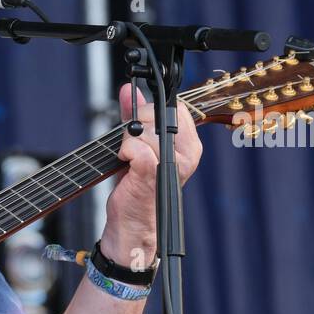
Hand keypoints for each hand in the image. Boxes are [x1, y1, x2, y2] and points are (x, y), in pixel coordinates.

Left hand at [101, 83, 203, 265]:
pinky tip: (125, 163)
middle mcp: (187, 153)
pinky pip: (135, 146)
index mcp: (189, 145)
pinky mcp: (153, 172)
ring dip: (127, 142)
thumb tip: (129, 90)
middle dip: (136, 127)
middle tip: (131, 149)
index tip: (140, 127)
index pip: (175, 108)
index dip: (151, 112)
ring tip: (129, 160)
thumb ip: (134, 116)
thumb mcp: (137, 146)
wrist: (132, 223)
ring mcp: (172, 163)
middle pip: (156, 116)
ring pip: (143, 130)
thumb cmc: (137, 187)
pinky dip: (124, 151)